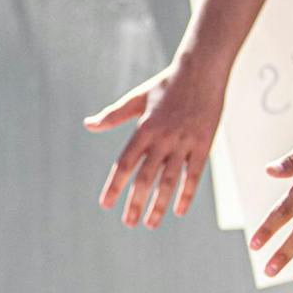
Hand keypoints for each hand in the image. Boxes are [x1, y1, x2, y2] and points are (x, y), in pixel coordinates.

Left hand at [85, 58, 226, 227]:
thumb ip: (113, 116)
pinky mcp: (203, 144)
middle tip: (128, 223)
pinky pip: (194, 175)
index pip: (125, 164)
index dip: (115, 186)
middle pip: (146, 178)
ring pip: (169, 181)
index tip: (105, 204)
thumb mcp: (137, 98)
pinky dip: (187, 194)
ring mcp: (184, 143)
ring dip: (159, 205)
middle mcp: (163, 139)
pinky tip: (179, 211)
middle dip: (135, 203)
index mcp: (144, 129)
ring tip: (150, 224)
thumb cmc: (166, 85)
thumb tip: (88, 124)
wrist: (203, 69)